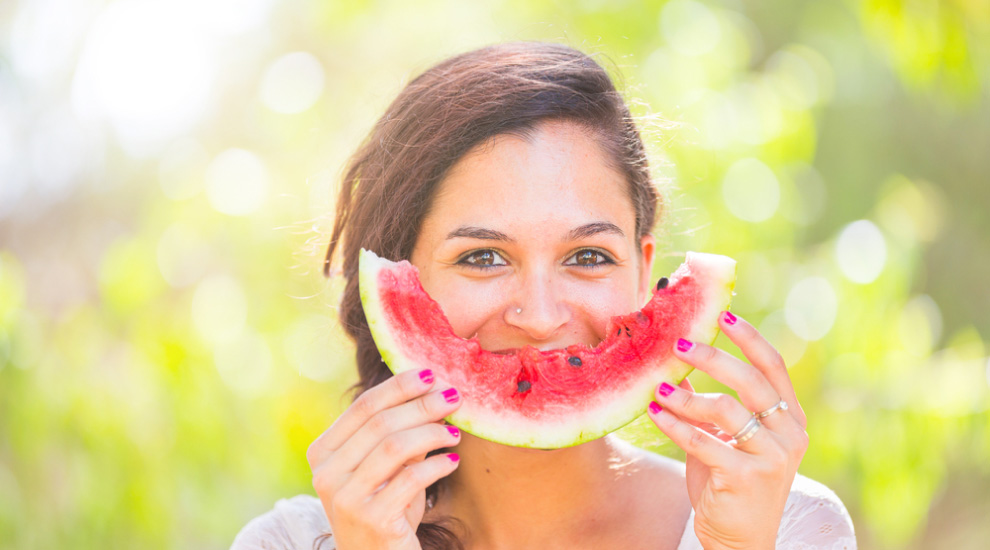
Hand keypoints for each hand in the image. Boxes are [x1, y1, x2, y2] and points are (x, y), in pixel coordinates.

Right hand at [307, 368, 462, 549]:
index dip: (400, 386)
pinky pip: (411, 478)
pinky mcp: (371, 519)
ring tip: (456, 433)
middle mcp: (326, 473)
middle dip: (423, 405)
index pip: (363, 406)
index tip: (432, 374)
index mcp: (323, 452)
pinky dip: (437, 465)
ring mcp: (345, 498)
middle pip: (381, 422)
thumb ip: (401, 434)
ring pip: (396, 446)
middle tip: (454, 397)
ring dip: (432, 433)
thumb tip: (434, 392)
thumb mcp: (388, 469)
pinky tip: (453, 461)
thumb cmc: (386, 510)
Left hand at [647, 311, 808, 549]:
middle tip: (678, 345)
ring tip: (657, 389)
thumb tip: (680, 364)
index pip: (773, 367)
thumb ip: (711, 404)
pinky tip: (655, 413)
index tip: (722, 314)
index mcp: (788, 419)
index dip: (749, 338)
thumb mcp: (724, 437)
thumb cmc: (727, 482)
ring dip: (685, 396)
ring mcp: (772, 457)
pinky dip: (675, 424)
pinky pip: (703, 441)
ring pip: (724, 409)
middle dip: (713, 358)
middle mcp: (789, 434)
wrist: (738, 539)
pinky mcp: (748, 477)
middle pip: (750, 381)